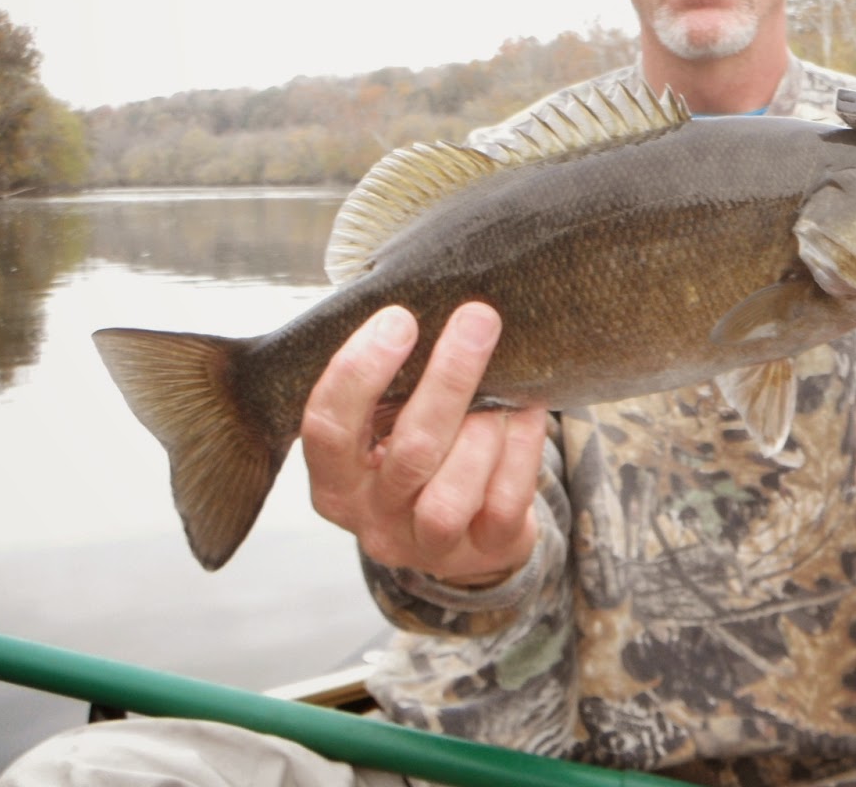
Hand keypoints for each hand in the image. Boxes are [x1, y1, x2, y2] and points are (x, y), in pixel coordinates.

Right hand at [301, 302, 548, 586]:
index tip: (400, 318)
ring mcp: (426, 544)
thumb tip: (427, 300)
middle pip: (409, 452)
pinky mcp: (482, 554)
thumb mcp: (386, 422)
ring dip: (486, 427)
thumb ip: (390, 379)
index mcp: (334, 482)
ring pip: (453, 491)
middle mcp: (372, 519)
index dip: (359, 372)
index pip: (326, 428)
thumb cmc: (415, 448)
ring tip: (507, 386)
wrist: (464, 527)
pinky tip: (528, 411)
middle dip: (448, 379)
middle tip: (477, 318)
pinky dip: (522, 449)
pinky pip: (505, 503)